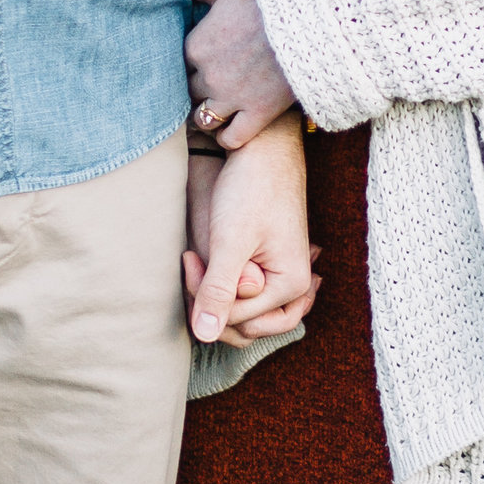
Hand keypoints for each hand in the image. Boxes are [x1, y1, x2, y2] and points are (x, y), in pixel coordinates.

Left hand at [170, 0, 298, 150]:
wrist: (313, 19)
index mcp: (197, 46)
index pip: (176, 64)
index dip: (190, 63)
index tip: (202, 61)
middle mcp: (208, 76)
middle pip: (189, 91)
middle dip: (198, 88)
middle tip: (213, 83)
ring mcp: (232, 98)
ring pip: (203, 118)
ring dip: (208, 114)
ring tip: (219, 107)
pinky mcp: (258, 114)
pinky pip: (230, 138)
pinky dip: (226, 137)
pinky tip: (231, 128)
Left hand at [183, 115, 318, 347]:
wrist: (263, 148)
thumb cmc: (250, 189)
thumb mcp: (229, 242)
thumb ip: (218, 290)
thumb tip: (204, 335)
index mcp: (292, 285)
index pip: (237, 320)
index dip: (206, 298)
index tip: (190, 259)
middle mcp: (292, 286)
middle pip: (244, 323)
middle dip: (212, 301)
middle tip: (193, 261)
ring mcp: (281, 276)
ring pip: (242, 311)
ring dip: (215, 293)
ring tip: (198, 260)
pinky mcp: (268, 264)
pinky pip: (245, 293)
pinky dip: (222, 284)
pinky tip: (205, 265)